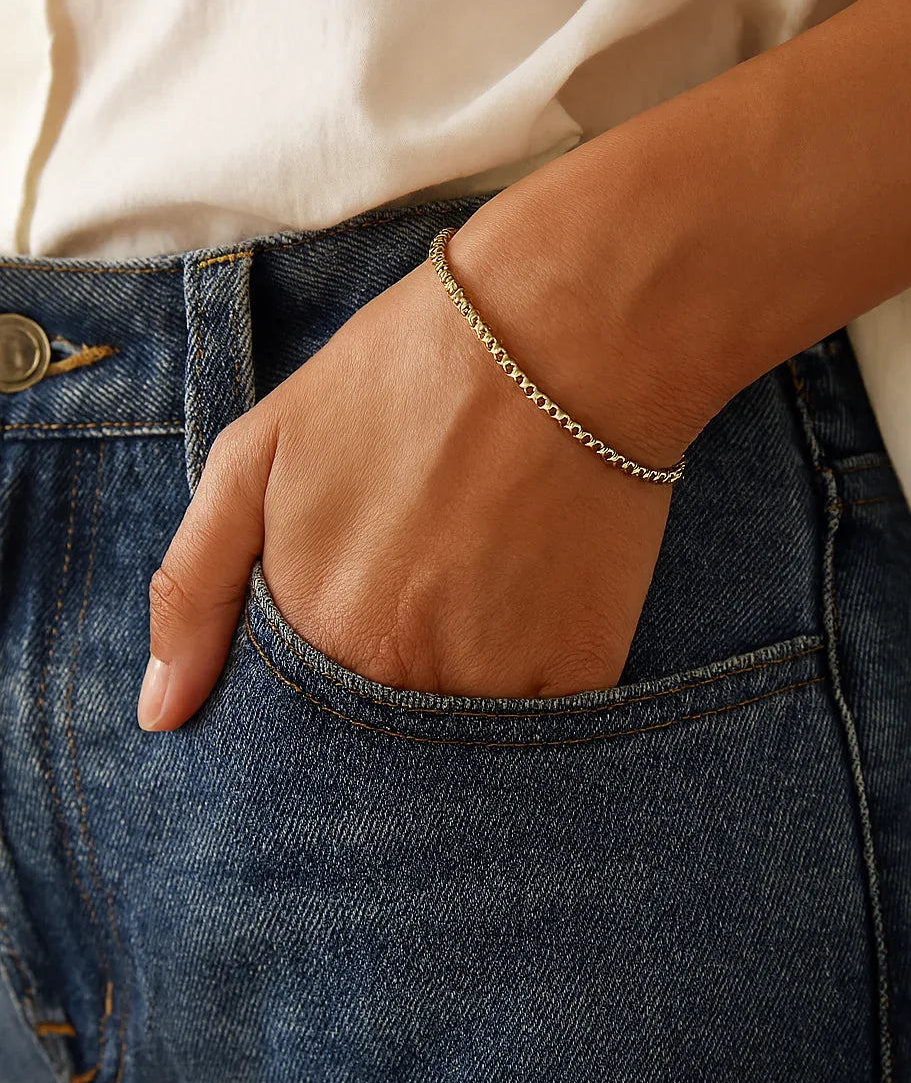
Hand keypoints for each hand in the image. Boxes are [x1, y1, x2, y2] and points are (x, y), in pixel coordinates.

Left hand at [136, 199, 697, 730]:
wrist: (559, 331)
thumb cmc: (399, 377)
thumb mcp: (255, 456)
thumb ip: (194, 590)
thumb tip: (158, 715)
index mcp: (315, 634)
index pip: (286, 731)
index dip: (301, 702)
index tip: (335, 635)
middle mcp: (400, 679)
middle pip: (373, 751)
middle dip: (378, 696)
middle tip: (408, 606)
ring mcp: (496, 685)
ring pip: (453, 747)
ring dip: (449, 697)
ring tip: (467, 600)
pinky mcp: (580, 674)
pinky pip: (538, 729)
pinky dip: (527, 692)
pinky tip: (528, 611)